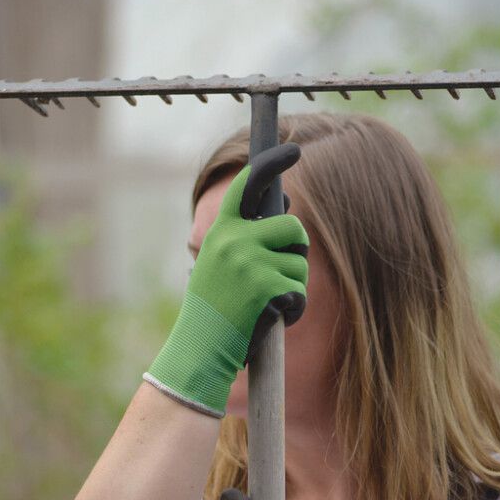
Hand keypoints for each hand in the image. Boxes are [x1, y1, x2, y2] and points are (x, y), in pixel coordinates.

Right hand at [145, 144, 308, 416]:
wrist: (199, 350)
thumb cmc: (213, 313)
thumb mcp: (220, 267)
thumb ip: (245, 239)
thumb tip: (286, 207)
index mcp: (221, 232)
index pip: (248, 185)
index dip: (272, 164)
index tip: (293, 149)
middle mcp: (233, 240)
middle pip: (293, 228)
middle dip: (296, 252)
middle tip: (279, 275)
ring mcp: (248, 262)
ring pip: (300, 264)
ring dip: (294, 288)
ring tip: (266, 305)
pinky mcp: (264, 286)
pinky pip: (299, 291)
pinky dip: (294, 309)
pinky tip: (272, 318)